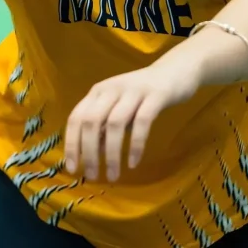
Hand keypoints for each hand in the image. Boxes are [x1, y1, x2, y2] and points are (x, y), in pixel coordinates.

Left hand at [64, 62, 201, 182]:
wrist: (176, 71)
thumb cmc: (142, 95)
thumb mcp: (118, 109)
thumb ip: (104, 128)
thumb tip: (90, 155)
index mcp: (98, 92)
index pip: (76, 118)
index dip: (72, 144)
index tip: (72, 169)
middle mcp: (112, 89)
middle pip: (91, 121)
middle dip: (89, 152)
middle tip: (92, 177)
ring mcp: (133, 91)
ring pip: (115, 124)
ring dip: (111, 154)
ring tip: (113, 176)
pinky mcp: (155, 95)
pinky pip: (143, 122)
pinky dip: (136, 144)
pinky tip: (133, 163)